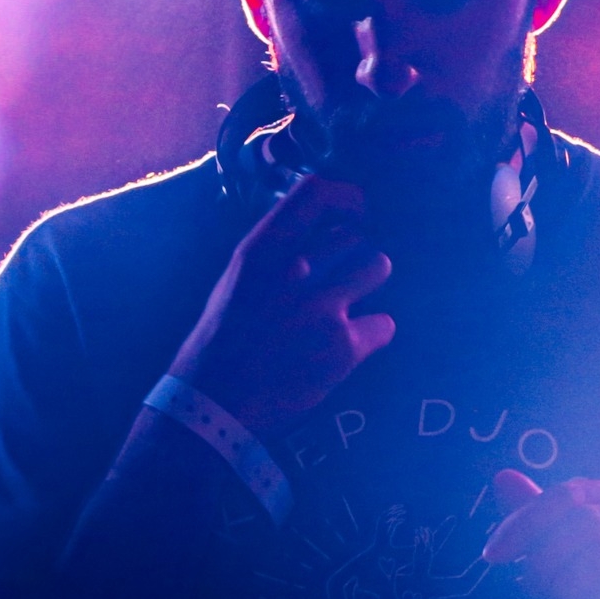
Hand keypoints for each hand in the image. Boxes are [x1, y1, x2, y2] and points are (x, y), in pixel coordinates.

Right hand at [170, 174, 394, 436]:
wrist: (215, 405)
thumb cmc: (221, 342)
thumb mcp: (236, 281)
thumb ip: (274, 256)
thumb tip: (313, 235)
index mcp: (261, 251)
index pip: (316, 193)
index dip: (347, 198)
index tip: (356, 212)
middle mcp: (294, 271)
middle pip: (355, 236)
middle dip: (356, 253)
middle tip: (345, 275)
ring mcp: (322, 308)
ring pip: (377, 266)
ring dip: (369, 283)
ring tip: (350, 302)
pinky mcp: (343, 346)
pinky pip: (384, 323)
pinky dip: (374, 332)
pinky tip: (353, 343)